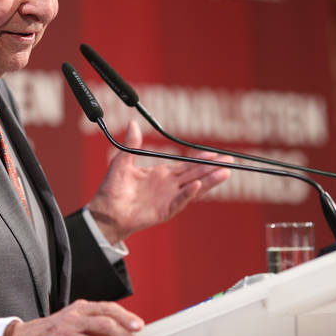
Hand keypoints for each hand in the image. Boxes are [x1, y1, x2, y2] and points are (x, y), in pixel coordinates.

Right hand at [5, 299, 143, 335]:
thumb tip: (120, 332)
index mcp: (80, 309)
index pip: (107, 308)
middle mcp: (73, 318)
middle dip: (125, 335)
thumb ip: (95, 325)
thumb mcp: (74, 321)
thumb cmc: (52, 331)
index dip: (125, 317)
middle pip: (105, 322)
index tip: (139, 326)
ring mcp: (66, 334)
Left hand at [88, 120, 232, 244]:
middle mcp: (168, 186)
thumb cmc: (112, 189)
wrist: (105, 211)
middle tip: (230, 161)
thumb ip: (131, 144)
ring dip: (208, 181)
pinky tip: (197, 186)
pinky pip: (178, 202)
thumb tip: (133, 123)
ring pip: (193, 188)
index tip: (214, 152)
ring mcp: (167, 199)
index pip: (185, 165)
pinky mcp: (163, 211)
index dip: (200, 159)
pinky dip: (187, 194)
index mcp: (160, 174)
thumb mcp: (122, 161)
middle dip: (212, 168)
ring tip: (225, 173)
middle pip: (194, 175)